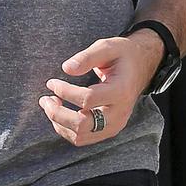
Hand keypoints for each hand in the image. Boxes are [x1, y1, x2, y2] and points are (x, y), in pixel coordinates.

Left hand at [40, 31, 162, 145]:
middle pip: (83, 125)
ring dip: (59, 123)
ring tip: (50, 104)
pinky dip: (66, 129)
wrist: (141, 67)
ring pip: (81, 136)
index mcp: (121, 91)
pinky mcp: (108, 130)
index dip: (65, 92)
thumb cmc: (122, 55)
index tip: (51, 82)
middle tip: (45, 99)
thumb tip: (66, 69)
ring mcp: (115, 125)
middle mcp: (120, 113)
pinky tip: (60, 112)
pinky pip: (83, 138)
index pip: (87, 99)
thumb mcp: (107, 47)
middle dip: (58, 114)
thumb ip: (87, 57)